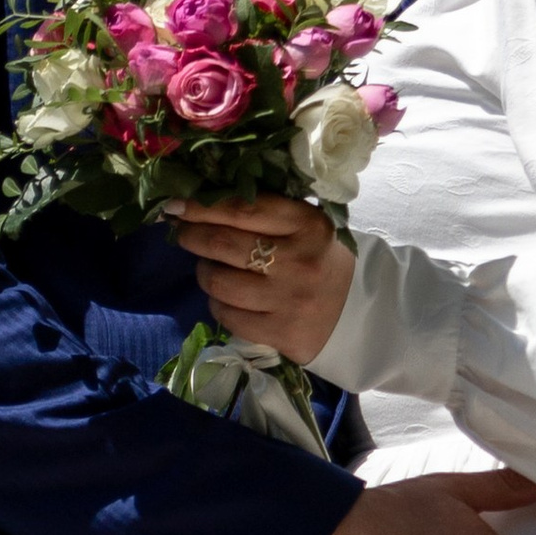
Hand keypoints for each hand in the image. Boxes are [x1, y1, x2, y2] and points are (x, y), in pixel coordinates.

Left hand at [168, 196, 353, 365]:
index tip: (177, 205)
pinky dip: (218, 304)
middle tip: (182, 233)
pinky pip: (226, 315)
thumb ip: (266, 212)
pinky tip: (226, 299)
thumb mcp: (306, 227)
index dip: (201, 206)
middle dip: (192, 236)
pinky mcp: (279, 332)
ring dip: (205, 273)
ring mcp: (288, 299)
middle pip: (223, 244)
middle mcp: (298, 261)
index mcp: (307, 224)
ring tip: (210, 269)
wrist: (358, 313)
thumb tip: (204, 201)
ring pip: (219, 282)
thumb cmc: (320, 260)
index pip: (242, 208)